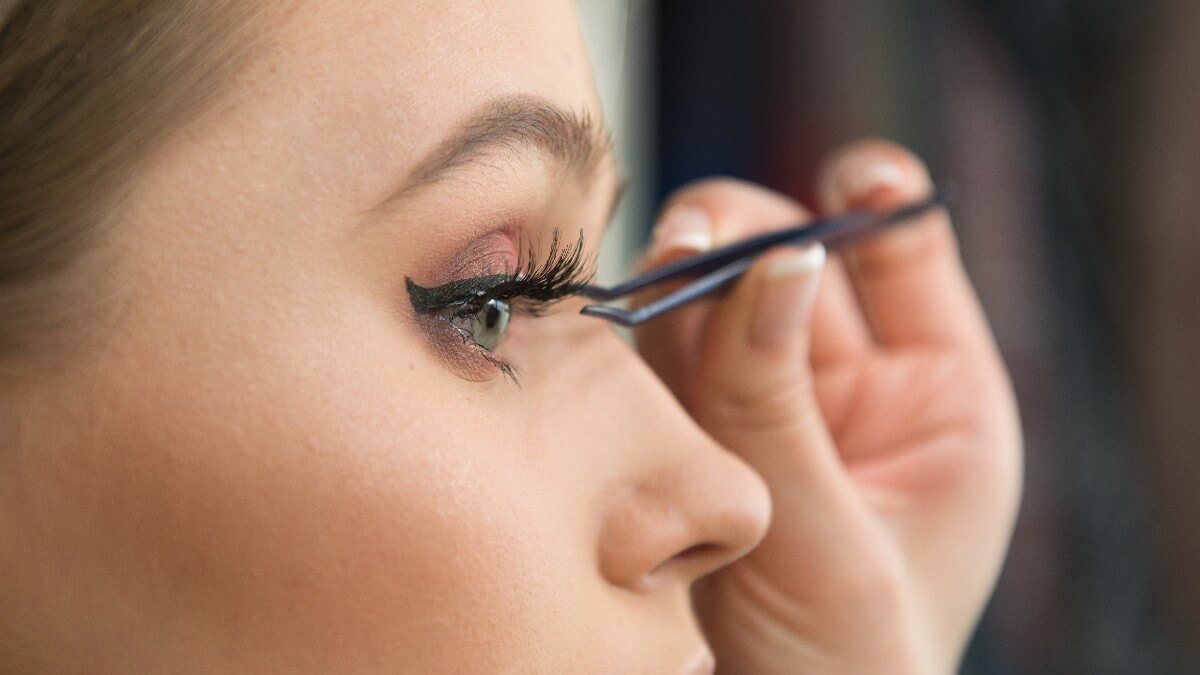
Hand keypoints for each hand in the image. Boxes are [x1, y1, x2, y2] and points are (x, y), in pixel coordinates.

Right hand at [635, 140, 1022, 673]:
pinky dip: (629, 344)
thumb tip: (772, 258)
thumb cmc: (843, 671)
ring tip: (643, 287)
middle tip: (686, 246)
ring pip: (705, 303)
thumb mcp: (826, 537)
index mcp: (931, 400)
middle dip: (741, 240)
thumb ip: (778, 400)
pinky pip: (653, 363)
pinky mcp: (684, 435)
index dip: (870, 203)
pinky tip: (608, 335)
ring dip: (671, 287)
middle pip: (785, 260)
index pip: (901, 255)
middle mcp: (842, 389)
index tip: (839, 181)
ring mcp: (758, 408)